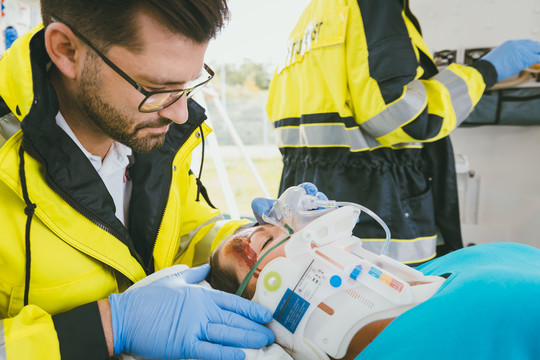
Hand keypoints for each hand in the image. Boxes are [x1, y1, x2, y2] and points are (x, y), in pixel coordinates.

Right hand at [109, 264, 274, 359]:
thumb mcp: (173, 280)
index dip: (252, 309)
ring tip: (264, 343)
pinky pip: (210, 351)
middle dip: (255, 327)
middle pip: (234, 319)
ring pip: (227, 334)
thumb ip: (194, 275)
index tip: (266, 315)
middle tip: (271, 334)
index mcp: (200, 294)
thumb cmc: (149, 299)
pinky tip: (241, 355)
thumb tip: (207, 267)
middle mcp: (201, 309)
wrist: (125, 316)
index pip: (232, 302)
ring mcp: (193, 327)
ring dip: (247, 339)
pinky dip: (226, 354)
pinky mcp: (184, 345)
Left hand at [251, 182, 327, 223]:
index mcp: (294, 199)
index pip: (304, 190)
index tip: (309, 189)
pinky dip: (325, 222)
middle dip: (320, 198)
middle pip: (316, 200)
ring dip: (325, 209)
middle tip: (319, 199)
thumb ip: (260, 205)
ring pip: (320, 211)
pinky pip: (320, 225)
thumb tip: (262, 209)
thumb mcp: (261, 209)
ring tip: (324, 211)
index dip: (308, 188)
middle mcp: (303, 207)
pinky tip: (327, 224)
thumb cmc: (268, 216)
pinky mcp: (309, 229)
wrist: (268, 232)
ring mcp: (307, 218)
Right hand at [481, 39, 539, 81]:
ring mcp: (522, 50)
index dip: (531, 47)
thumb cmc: (488, 66)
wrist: (486, 69)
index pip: (526, 42)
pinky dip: (539, 59)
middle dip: (537, 50)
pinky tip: (538, 62)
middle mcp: (517, 44)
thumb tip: (509, 60)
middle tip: (537, 55)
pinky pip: (538, 57)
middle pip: (534, 45)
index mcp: (510, 43)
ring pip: (538, 49)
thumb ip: (506, 56)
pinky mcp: (526, 58)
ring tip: (537, 58)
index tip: (533, 51)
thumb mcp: (497, 56)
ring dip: (538, 54)